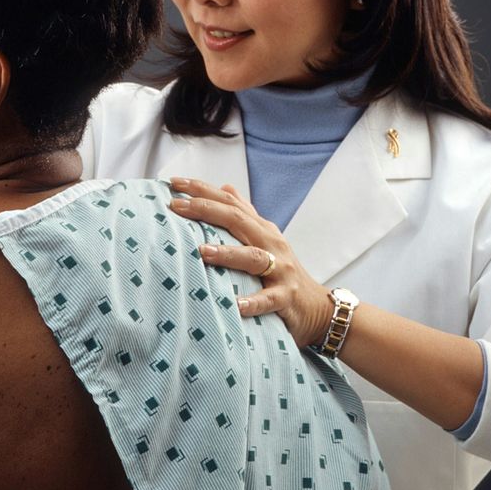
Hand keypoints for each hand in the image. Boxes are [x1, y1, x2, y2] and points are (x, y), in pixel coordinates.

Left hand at [168, 177, 332, 346]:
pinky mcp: (285, 297)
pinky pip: (269, 299)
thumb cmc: (282, 271)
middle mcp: (271, 243)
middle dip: (206, 210)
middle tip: (175, 206)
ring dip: (228, 253)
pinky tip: (236, 305)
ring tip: (203, 251)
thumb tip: (225, 187)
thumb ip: (245, 214)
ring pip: (254, 257)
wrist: (316, 307)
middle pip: (238, 220)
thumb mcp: (264, 238)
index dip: (203, 190)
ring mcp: (280, 269)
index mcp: (261, 229)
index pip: (230, 202)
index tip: (173, 182)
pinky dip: (253, 302)